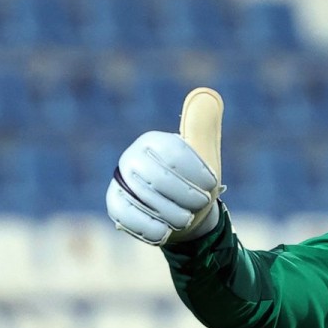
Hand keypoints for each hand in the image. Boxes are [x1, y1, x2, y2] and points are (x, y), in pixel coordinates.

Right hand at [106, 87, 224, 244]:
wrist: (182, 211)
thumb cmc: (194, 180)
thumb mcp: (204, 153)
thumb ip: (204, 126)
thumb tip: (209, 94)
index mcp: (153, 141)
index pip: (174, 154)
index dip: (197, 173)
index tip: (212, 185)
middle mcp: (131, 158)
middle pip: (159, 179)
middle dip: (187, 196)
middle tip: (201, 205)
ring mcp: (121, 183)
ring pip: (146, 200)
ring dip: (173, 214)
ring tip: (187, 218)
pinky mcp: (115, 206)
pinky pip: (127, 217)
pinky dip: (150, 228)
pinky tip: (166, 233)